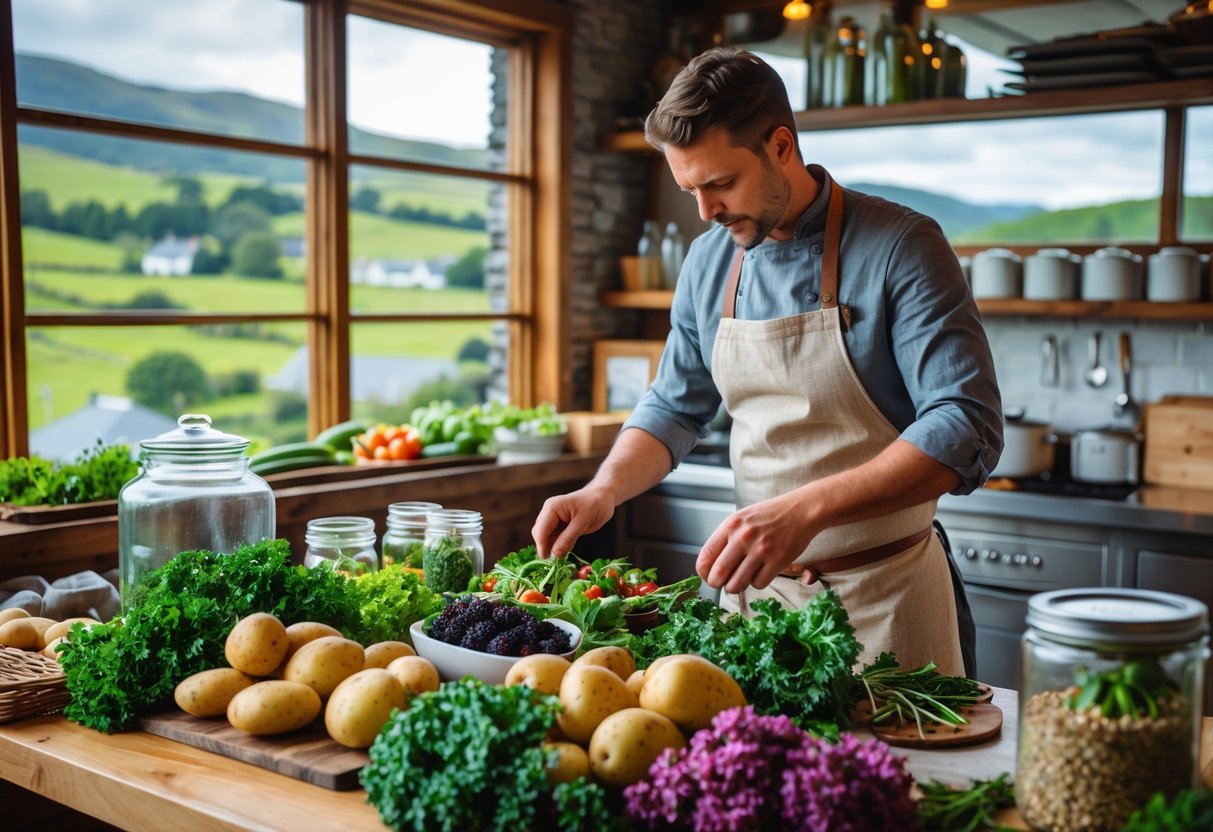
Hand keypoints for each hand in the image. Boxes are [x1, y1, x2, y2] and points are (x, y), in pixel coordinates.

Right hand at [532, 486, 615, 558]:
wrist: (603, 497)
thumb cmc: (595, 504)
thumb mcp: (583, 522)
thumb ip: (568, 538)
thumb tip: (555, 554)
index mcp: (552, 508)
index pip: (541, 530)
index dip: (542, 547)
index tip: (549, 562)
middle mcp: (549, 512)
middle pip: (540, 534)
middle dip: (545, 548)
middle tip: (556, 562)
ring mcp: (553, 518)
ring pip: (545, 537)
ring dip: (550, 548)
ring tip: (560, 559)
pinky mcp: (559, 524)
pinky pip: (553, 537)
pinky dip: (556, 545)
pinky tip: (563, 552)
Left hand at [696, 492, 817, 592]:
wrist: (801, 510)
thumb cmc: (770, 516)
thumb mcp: (742, 519)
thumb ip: (726, 539)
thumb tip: (711, 567)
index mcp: (731, 525)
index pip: (706, 556)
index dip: (704, 573)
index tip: (708, 576)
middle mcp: (743, 537)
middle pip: (718, 574)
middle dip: (718, 584)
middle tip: (723, 584)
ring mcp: (761, 549)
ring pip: (737, 584)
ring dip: (736, 587)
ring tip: (741, 580)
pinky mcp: (778, 560)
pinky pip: (758, 584)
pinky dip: (758, 582)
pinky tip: (762, 572)